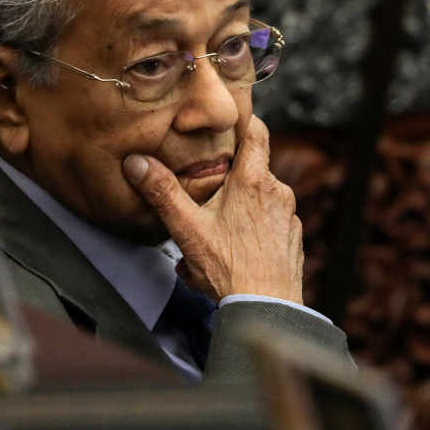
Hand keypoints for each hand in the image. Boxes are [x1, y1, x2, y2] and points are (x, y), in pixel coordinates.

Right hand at [122, 117, 303, 303]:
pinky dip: (251, 232)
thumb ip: (162, 192)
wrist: (266, 309)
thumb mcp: (187, 229)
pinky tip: (231, 253)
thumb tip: (136, 162)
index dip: (245, 120)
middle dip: (228, 179)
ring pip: (259, 201)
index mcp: (254, 180)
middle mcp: (278, 192)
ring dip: (236, 211)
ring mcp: (289, 217)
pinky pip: (269, 225)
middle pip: (253, 170)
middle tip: (204, 196)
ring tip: (211, 236)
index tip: (230, 119)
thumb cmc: (228, 269)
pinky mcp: (293, 239)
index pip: (257, 131)